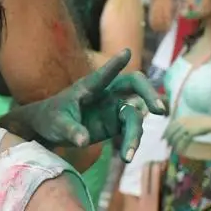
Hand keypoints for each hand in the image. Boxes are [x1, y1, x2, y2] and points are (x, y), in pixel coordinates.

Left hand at [0, 49, 165, 161]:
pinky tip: (126, 157)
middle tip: (159, 110)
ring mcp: (114, 108)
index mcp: (89, 87)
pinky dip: (131, 143)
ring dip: (135, 134)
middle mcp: (106, 94)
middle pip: (135, 85)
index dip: (115, 64)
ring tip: (127, 156)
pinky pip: (131, 131)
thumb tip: (84, 140)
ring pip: (134, 115)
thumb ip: (70, 130)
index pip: (104, 74)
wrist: (50, 129)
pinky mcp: (116, 124)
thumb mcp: (57, 124)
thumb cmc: (51, 119)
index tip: (127, 52)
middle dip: (148, 94)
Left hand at [165, 115, 210, 153]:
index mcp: (181, 119)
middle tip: (166, 147)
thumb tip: (173, 132)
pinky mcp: (192, 132)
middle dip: (168, 140)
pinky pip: (184, 140)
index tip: (162, 139)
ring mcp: (187, 127)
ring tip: (173, 150)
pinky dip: (182, 146)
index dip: (165, 133)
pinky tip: (181, 151)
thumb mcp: (189, 121)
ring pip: (177, 137)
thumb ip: (181, 125)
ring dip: (174, 144)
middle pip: (171, 132)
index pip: (169, 126)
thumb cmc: (200, 123)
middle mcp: (182, 122)